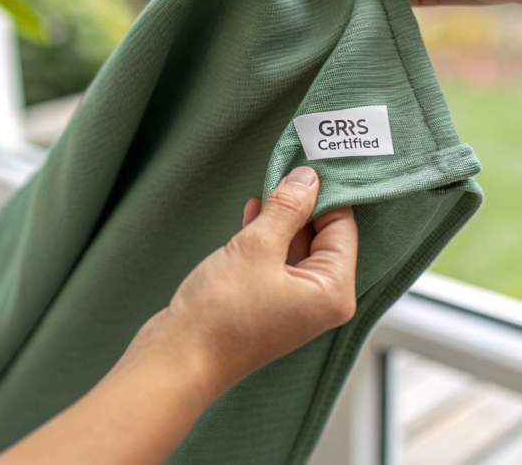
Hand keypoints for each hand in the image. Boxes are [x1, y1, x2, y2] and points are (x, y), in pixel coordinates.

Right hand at [0, 168, 357, 464]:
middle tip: (286, 168)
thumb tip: (309, 178)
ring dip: (282, 219)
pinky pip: (278, 261)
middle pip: (324, 237)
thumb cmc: (221, 312)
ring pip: (298, 247)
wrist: (179, 359)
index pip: (343, 227)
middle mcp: (322, 300)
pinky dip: (268, 237)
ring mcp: (296, 305)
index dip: (325, 193)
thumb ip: (287, 208)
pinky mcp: (270, 305)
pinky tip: (253, 212)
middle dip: (303, 204)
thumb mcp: (257, 246)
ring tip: (266, 188)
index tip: (309, 162)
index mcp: (334, 291)